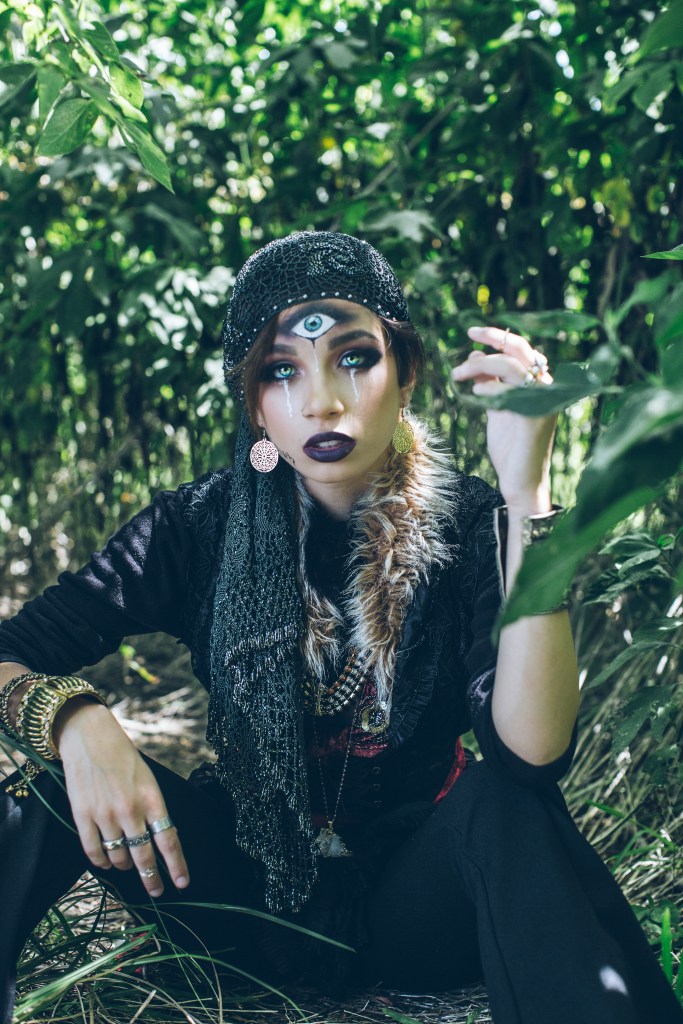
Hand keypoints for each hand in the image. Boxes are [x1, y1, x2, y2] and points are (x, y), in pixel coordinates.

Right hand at [56, 699, 189, 897]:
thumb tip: (159, 839)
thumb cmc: (122, 757)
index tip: (182, 883)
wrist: (90, 737)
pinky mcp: (82, 815)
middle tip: (156, 891)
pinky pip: (93, 852)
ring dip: (125, 866)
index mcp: (151, 797)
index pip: (168, 839)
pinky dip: (102, 862)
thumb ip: (153, 808)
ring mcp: (104, 814)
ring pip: (118, 857)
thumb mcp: (148, 779)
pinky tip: (107, 862)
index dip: (176, 865)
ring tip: (128, 866)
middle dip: (151, 878)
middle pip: (143, 855)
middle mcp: (130, 809)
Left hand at [451, 325, 555, 512]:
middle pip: (520, 350)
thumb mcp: (497, 408)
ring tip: (458, 374)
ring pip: (512, 366)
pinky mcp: (535, 417)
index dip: (497, 337)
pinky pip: (511, 392)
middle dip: (493, 338)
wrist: (520, 482)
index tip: (472, 333)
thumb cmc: (510, 448)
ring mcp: (543, 402)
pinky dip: (491, 385)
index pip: (520, 349)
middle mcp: (545, 389)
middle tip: (467, 335)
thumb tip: (476, 354)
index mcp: (537, 384)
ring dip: (481, 364)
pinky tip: (475, 390)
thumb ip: (491, 382)